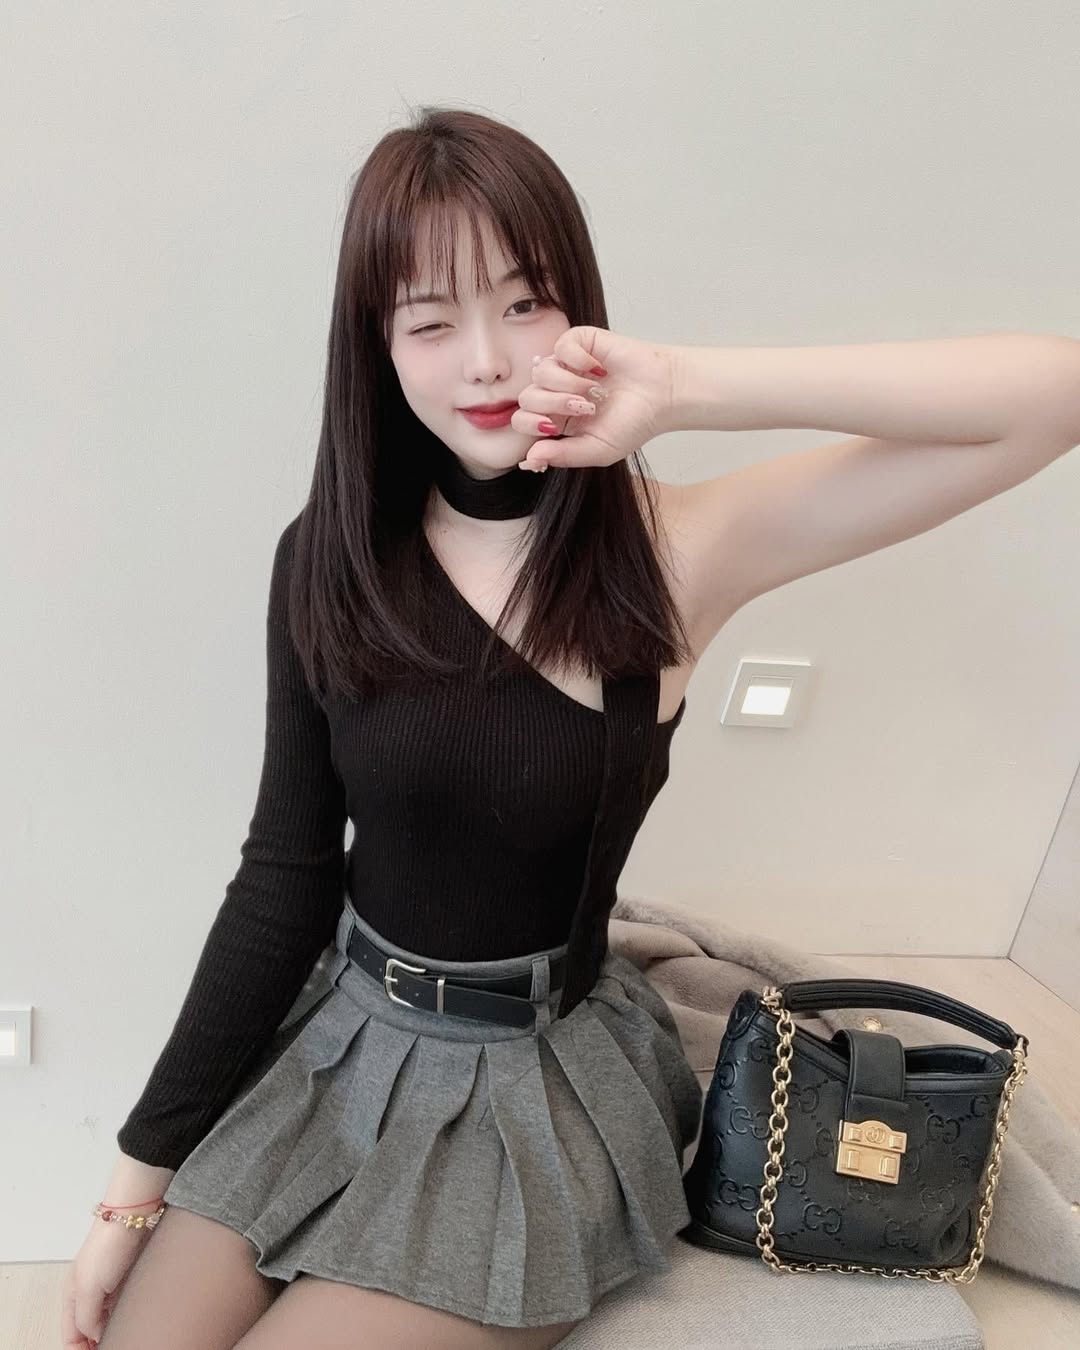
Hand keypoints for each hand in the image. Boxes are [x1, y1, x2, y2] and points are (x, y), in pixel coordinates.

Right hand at [61, 1220, 150, 1347]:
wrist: (134, 1215)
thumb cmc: (108, 1242)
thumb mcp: (89, 1287)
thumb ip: (87, 1317)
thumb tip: (94, 1335)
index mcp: (72, 1296)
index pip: (71, 1336)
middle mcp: (88, 1291)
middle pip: (87, 1328)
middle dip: (95, 1341)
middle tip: (111, 1346)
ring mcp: (108, 1283)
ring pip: (106, 1317)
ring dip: (112, 1328)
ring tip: (123, 1334)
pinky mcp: (127, 1275)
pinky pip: (123, 1303)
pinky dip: (126, 1314)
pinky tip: (134, 1318)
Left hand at [511, 325, 676, 469]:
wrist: (664, 395)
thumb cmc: (634, 424)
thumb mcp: (598, 450)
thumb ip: (563, 456)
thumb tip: (529, 460)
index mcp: (558, 420)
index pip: (522, 420)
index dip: (530, 424)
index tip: (553, 428)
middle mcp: (557, 392)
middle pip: (527, 397)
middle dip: (554, 405)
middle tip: (586, 408)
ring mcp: (566, 366)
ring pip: (540, 372)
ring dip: (568, 384)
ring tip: (596, 390)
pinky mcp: (580, 343)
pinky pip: (560, 346)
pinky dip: (578, 359)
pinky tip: (598, 368)